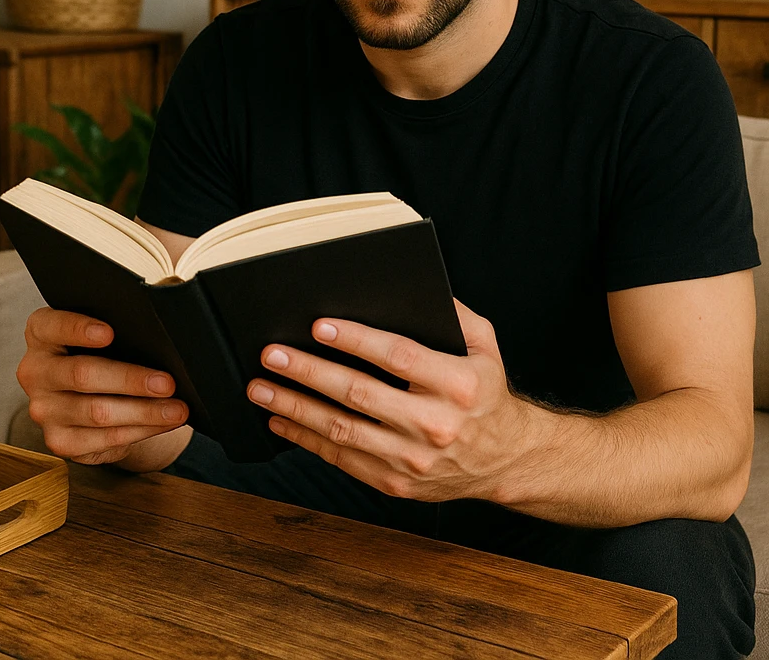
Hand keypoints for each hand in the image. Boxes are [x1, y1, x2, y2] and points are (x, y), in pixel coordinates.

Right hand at [17, 307, 188, 465]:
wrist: (96, 400)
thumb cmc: (107, 355)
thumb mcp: (112, 330)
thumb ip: (130, 314)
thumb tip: (170, 296)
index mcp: (42, 334)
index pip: (52, 326)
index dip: (79, 329)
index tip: (110, 333)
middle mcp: (36, 371)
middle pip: (83, 375)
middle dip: (130, 379)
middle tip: (167, 382)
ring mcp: (44, 409)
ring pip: (98, 412)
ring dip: (145, 411)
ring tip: (177, 408)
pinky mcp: (60, 440)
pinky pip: (106, 437)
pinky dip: (142, 430)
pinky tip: (164, 421)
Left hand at [246, 299, 538, 501]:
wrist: (505, 459)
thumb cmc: (487, 395)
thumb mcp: (487, 346)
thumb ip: (456, 314)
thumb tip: (419, 285)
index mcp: (459, 384)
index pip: (398, 356)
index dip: (355, 340)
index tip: (318, 326)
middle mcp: (436, 423)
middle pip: (359, 394)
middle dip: (309, 372)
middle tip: (272, 354)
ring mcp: (414, 458)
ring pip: (342, 430)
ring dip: (295, 408)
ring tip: (262, 388)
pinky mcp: (397, 483)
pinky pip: (342, 459)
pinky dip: (306, 440)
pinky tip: (282, 422)